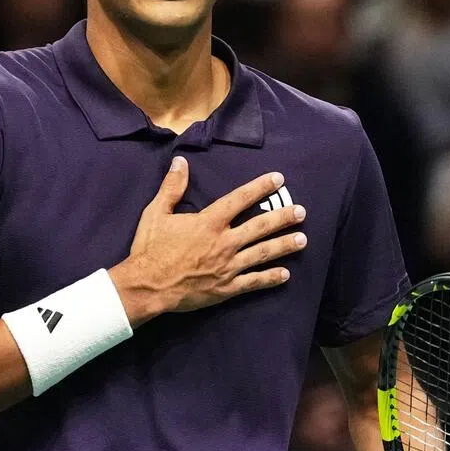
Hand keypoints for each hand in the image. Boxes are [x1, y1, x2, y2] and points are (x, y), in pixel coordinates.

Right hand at [109, 157, 306, 325]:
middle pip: (260, 226)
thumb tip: (181, 162)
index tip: (278, 179)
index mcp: (209, 222)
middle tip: (301, 212)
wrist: (146, 286)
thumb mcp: (156, 213)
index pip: (240, 199)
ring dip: (284, 245)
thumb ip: (172, 187)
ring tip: (303, 239)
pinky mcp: (226, 288)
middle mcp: (223, 242)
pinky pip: (253, 282)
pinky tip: (285, 274)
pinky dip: (270, 278)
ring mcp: (227, 266)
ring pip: (262, 253)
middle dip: (283, 217)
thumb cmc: (150, 249)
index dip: (260, 187)